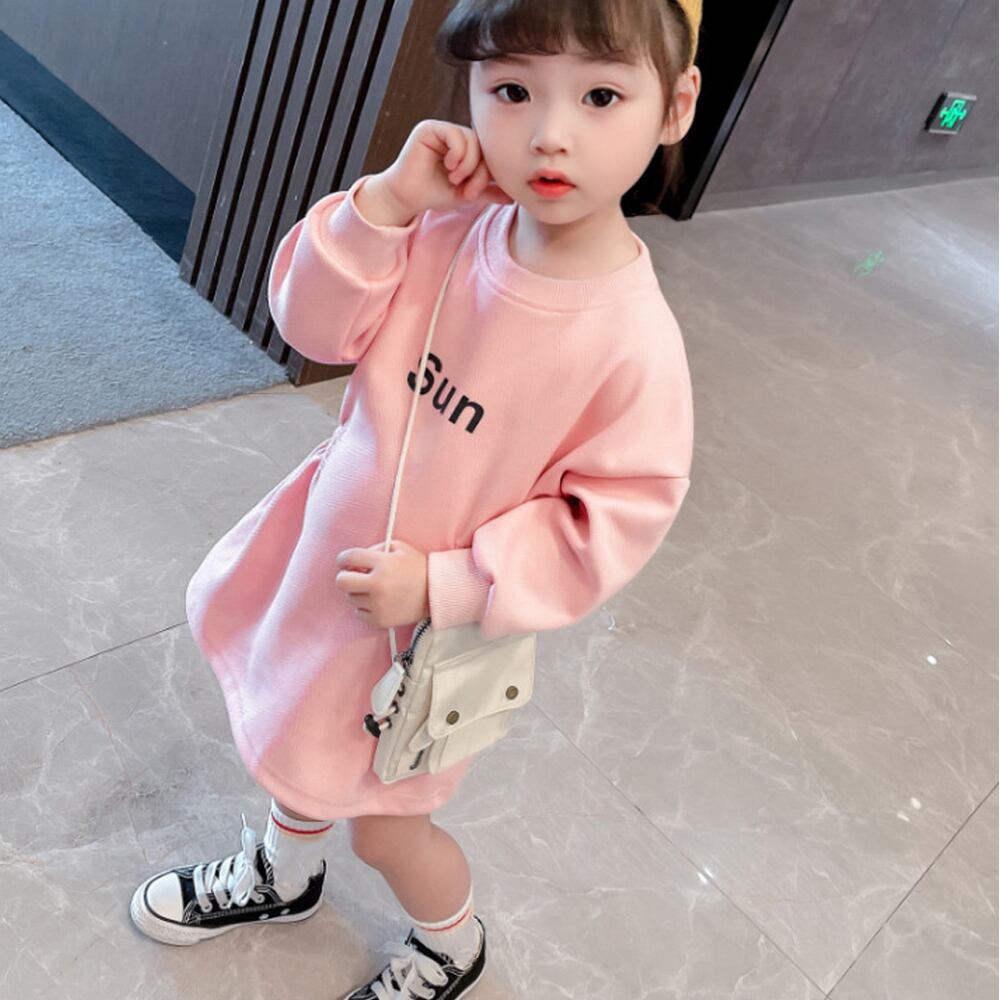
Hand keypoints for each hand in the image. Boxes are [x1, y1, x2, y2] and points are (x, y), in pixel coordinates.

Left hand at [335, 539, 430, 628]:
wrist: (436, 593)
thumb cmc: (418, 568)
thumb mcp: (400, 548)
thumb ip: (375, 549)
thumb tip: (354, 561)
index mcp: (382, 564)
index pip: (349, 557)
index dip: (343, 558)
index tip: (345, 561)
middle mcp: (378, 585)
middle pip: (341, 582)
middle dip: (345, 577)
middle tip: (355, 577)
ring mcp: (378, 605)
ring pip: (350, 598)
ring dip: (358, 592)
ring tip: (374, 590)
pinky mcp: (380, 620)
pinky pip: (359, 613)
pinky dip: (365, 608)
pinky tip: (378, 602)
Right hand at [380, 118, 514, 216]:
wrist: (408, 198)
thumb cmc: (434, 194)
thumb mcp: (467, 195)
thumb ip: (488, 192)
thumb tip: (512, 197)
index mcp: (466, 149)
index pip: (488, 154)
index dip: (488, 173)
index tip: (475, 194)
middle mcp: (456, 137)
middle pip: (483, 146)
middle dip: (479, 171)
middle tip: (468, 191)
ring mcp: (443, 131)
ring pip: (471, 139)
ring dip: (468, 164)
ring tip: (455, 179)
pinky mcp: (430, 128)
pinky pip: (455, 134)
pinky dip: (457, 153)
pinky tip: (449, 167)